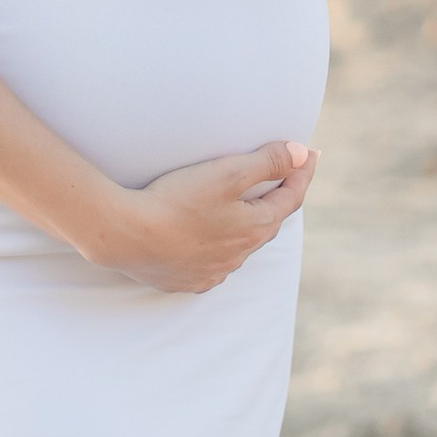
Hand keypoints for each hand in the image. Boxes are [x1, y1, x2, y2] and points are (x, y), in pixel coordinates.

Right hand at [86, 140, 316, 293]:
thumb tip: (302, 154)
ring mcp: (212, 272)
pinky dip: (217, 248)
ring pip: (239, 246)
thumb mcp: (227, 172)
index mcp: (254, 229)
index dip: (302, 173)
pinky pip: (212, 264)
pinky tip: (207, 241)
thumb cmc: (176, 201)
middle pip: (267, 223)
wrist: (126, 235)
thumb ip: (267, 162)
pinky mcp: (187, 281)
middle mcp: (238, 256)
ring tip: (243, 210)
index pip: (291, 198)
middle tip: (283, 179)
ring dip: (245, 226)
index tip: (310, 154)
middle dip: (277, 199)